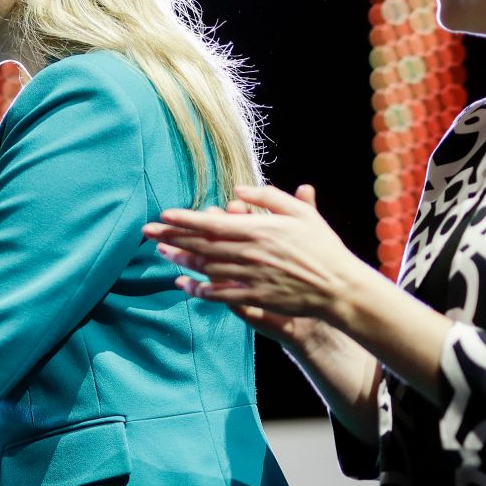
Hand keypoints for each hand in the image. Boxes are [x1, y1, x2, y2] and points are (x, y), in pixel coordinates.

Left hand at [144, 184, 369, 328]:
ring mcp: (250, 277)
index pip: (212, 223)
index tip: (164, 214)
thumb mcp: (300, 213)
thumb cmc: (322, 246)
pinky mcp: (254, 297)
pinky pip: (220, 294)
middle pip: (202, 244)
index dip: (185, 219)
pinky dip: (200, 289)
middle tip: (147, 231)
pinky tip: (184, 284)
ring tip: (162, 251)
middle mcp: (249, 253)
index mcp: (258, 230)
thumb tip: (237, 189)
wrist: (338, 286)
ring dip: (182, 259)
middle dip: (172, 236)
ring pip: (207, 267)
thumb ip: (268, 197)